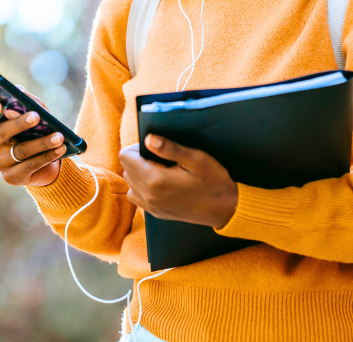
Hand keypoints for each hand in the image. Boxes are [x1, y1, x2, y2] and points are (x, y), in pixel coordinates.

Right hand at [0, 90, 64, 187]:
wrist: (48, 159)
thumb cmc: (37, 130)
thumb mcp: (35, 111)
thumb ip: (26, 100)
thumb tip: (20, 91)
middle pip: (2, 132)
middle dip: (20, 123)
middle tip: (37, 116)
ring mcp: (0, 162)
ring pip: (20, 151)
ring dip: (42, 143)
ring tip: (59, 136)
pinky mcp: (11, 177)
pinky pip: (30, 165)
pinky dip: (47, 156)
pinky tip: (60, 149)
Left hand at [119, 135, 238, 228]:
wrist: (226, 209)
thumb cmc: (214, 181)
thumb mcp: (195, 158)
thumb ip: (169, 148)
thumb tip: (148, 139)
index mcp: (155, 180)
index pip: (125, 157)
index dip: (136, 147)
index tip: (153, 147)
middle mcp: (149, 196)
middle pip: (126, 170)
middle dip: (137, 160)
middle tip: (159, 157)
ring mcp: (152, 207)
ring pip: (130, 184)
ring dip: (138, 174)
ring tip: (159, 170)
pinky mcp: (156, 214)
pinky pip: (138, 197)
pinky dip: (142, 188)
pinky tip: (160, 183)